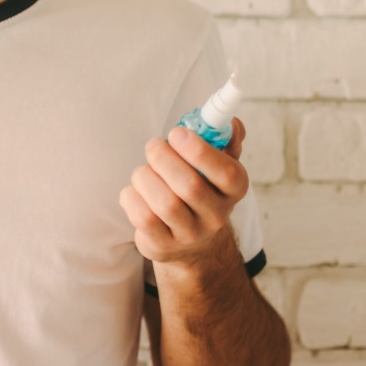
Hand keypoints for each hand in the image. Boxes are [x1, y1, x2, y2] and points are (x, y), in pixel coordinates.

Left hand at [118, 117, 249, 268]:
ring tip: (143, 171)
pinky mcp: (163, 245)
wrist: (192, 242)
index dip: (200, 151)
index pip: (227, 173)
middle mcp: (217, 216)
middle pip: (190, 186)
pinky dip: (132, 196)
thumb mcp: (217, 162)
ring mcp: (190, 234)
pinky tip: (136, 191)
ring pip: (165, 203)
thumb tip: (231, 121)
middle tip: (154, 146)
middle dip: (163, 158)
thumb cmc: (201, 188)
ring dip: (145, 177)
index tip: (177, 133)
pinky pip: (143, 217)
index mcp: (234, 190)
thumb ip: (224, 137)